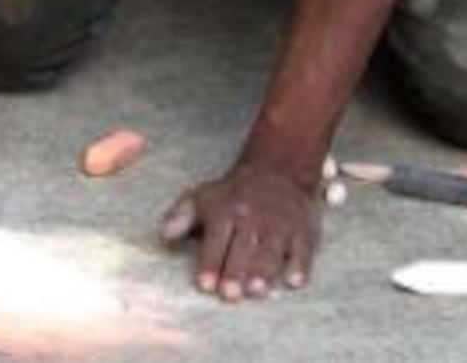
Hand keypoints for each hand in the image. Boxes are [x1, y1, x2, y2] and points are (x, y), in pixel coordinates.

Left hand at [160, 159, 321, 302]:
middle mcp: (252, 217)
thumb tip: (164, 235)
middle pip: (244, 247)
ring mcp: (279, 223)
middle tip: (230, 295)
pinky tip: (294, 282)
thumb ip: (181, 217)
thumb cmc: (232, 195)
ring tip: (257, 291)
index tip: (205, 285)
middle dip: (236, 271)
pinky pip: (302, 247)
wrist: (278, 172)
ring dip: (264, 270)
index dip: (210, 263)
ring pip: (271, 249)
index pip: (216, 239)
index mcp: (225, 211)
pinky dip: (300, 264)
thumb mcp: (202, 198)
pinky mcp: (302, 229)